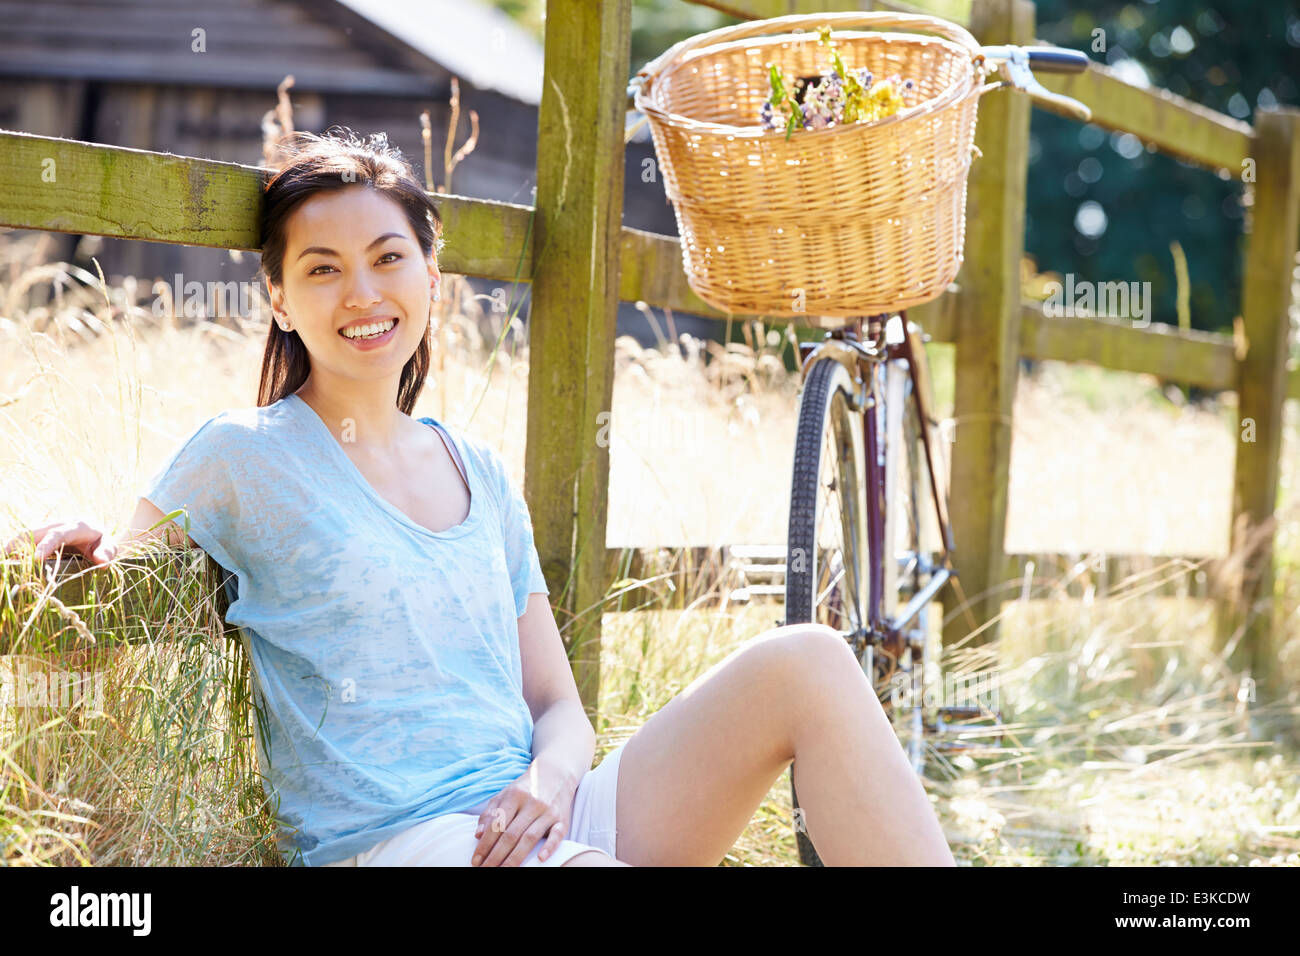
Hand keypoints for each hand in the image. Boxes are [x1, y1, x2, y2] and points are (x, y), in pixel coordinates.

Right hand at [1, 519, 117, 566]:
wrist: (97, 532)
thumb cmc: (103, 542)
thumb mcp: (110, 546)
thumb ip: (107, 552)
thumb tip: (101, 562)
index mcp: (76, 526)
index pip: (57, 534)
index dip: (45, 545)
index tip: (35, 559)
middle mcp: (58, 524)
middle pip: (34, 531)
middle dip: (18, 545)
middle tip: (7, 560)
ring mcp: (47, 528)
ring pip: (25, 535)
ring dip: (12, 547)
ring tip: (4, 562)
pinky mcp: (41, 535)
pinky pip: (24, 541)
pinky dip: (14, 550)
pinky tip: (8, 562)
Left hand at [470, 756, 579, 866]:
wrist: (556, 773)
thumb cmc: (525, 789)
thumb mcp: (505, 794)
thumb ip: (490, 814)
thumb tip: (478, 835)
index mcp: (514, 796)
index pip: (496, 825)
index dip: (484, 845)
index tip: (475, 861)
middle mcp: (531, 803)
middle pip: (511, 834)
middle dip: (496, 856)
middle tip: (486, 870)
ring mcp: (548, 811)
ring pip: (529, 837)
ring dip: (515, 858)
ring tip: (503, 871)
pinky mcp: (562, 819)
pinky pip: (557, 834)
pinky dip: (550, 847)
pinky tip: (540, 859)